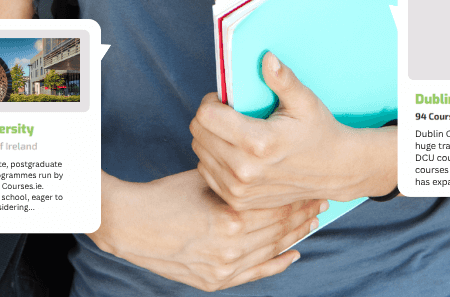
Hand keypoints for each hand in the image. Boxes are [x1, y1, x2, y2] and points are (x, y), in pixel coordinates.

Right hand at [89, 168, 324, 292]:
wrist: (130, 225)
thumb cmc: (165, 195)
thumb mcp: (204, 179)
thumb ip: (234, 180)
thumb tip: (260, 168)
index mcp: (230, 217)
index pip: (275, 206)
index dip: (295, 194)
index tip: (311, 182)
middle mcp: (232, 247)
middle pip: (278, 229)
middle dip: (301, 212)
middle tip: (319, 198)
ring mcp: (224, 268)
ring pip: (271, 250)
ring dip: (294, 235)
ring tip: (311, 219)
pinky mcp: (215, 281)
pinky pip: (255, 273)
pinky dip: (276, 263)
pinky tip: (293, 254)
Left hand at [190, 52, 379, 209]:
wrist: (334, 171)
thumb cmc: (319, 131)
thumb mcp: (305, 102)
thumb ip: (283, 80)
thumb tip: (266, 58)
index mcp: (258, 143)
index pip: (206, 116)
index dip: (211, 101)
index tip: (227, 99)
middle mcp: (244, 170)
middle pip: (199, 133)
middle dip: (209, 117)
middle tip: (230, 113)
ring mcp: (239, 190)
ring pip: (199, 152)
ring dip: (210, 137)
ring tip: (234, 132)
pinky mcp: (237, 202)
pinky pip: (206, 172)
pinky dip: (213, 158)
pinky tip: (234, 150)